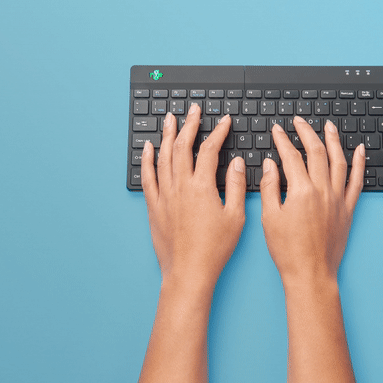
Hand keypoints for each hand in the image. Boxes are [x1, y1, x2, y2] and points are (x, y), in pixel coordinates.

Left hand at [141, 104, 246, 288]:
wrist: (189, 272)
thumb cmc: (214, 249)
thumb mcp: (235, 217)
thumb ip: (234, 185)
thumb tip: (235, 162)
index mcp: (202, 187)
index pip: (210, 150)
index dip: (218, 132)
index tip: (224, 121)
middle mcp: (180, 187)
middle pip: (183, 146)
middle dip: (189, 124)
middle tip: (193, 110)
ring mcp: (165, 195)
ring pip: (164, 156)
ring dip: (168, 135)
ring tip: (171, 119)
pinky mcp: (154, 206)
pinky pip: (148, 176)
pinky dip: (147, 159)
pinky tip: (149, 147)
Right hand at [259, 116, 364, 287]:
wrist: (311, 274)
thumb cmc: (288, 251)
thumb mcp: (269, 218)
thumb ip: (270, 187)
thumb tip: (270, 163)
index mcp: (301, 192)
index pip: (291, 156)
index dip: (282, 140)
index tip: (277, 130)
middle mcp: (323, 191)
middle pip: (316, 152)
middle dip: (306, 132)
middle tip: (299, 121)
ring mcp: (338, 199)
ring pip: (339, 161)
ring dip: (333, 140)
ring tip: (328, 126)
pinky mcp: (348, 209)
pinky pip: (357, 181)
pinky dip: (360, 163)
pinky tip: (360, 150)